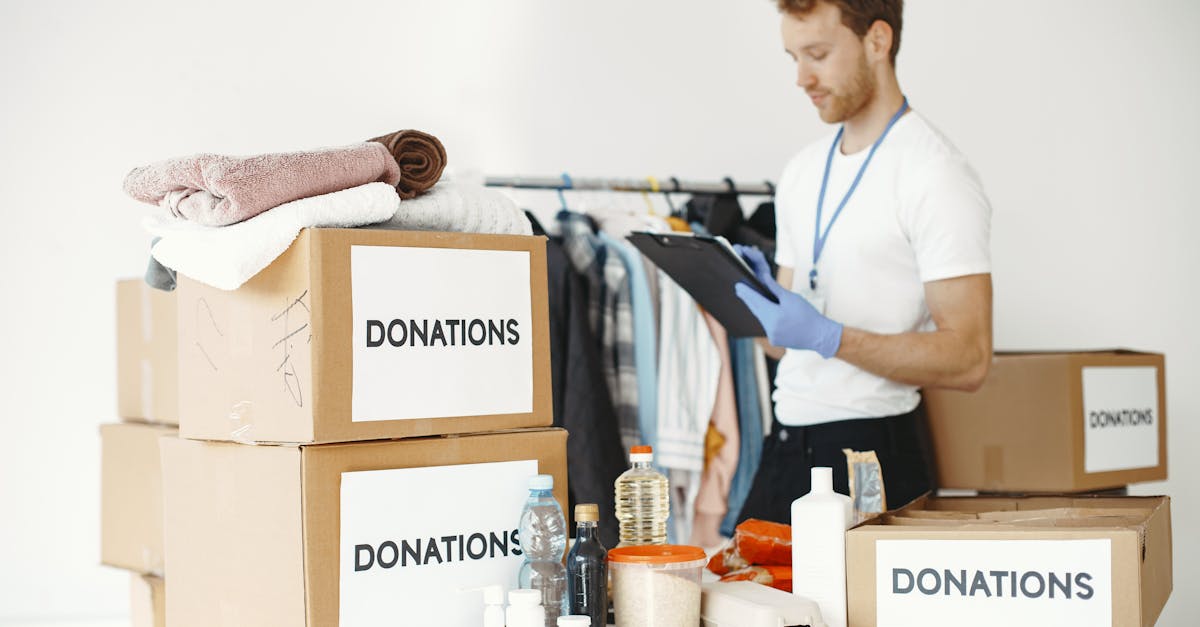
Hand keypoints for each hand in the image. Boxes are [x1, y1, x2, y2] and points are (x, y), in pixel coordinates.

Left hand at [733, 244, 842, 358]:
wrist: (820, 336)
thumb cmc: (808, 315)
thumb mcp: (792, 298)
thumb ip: (775, 289)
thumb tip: (764, 279)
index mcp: (773, 316)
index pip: (755, 301)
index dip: (746, 293)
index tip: (738, 286)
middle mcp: (769, 327)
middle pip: (756, 310)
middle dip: (749, 300)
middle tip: (740, 290)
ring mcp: (771, 336)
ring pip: (761, 319)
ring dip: (758, 309)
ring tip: (751, 299)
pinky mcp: (775, 341)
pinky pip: (767, 327)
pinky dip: (766, 319)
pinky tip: (764, 312)